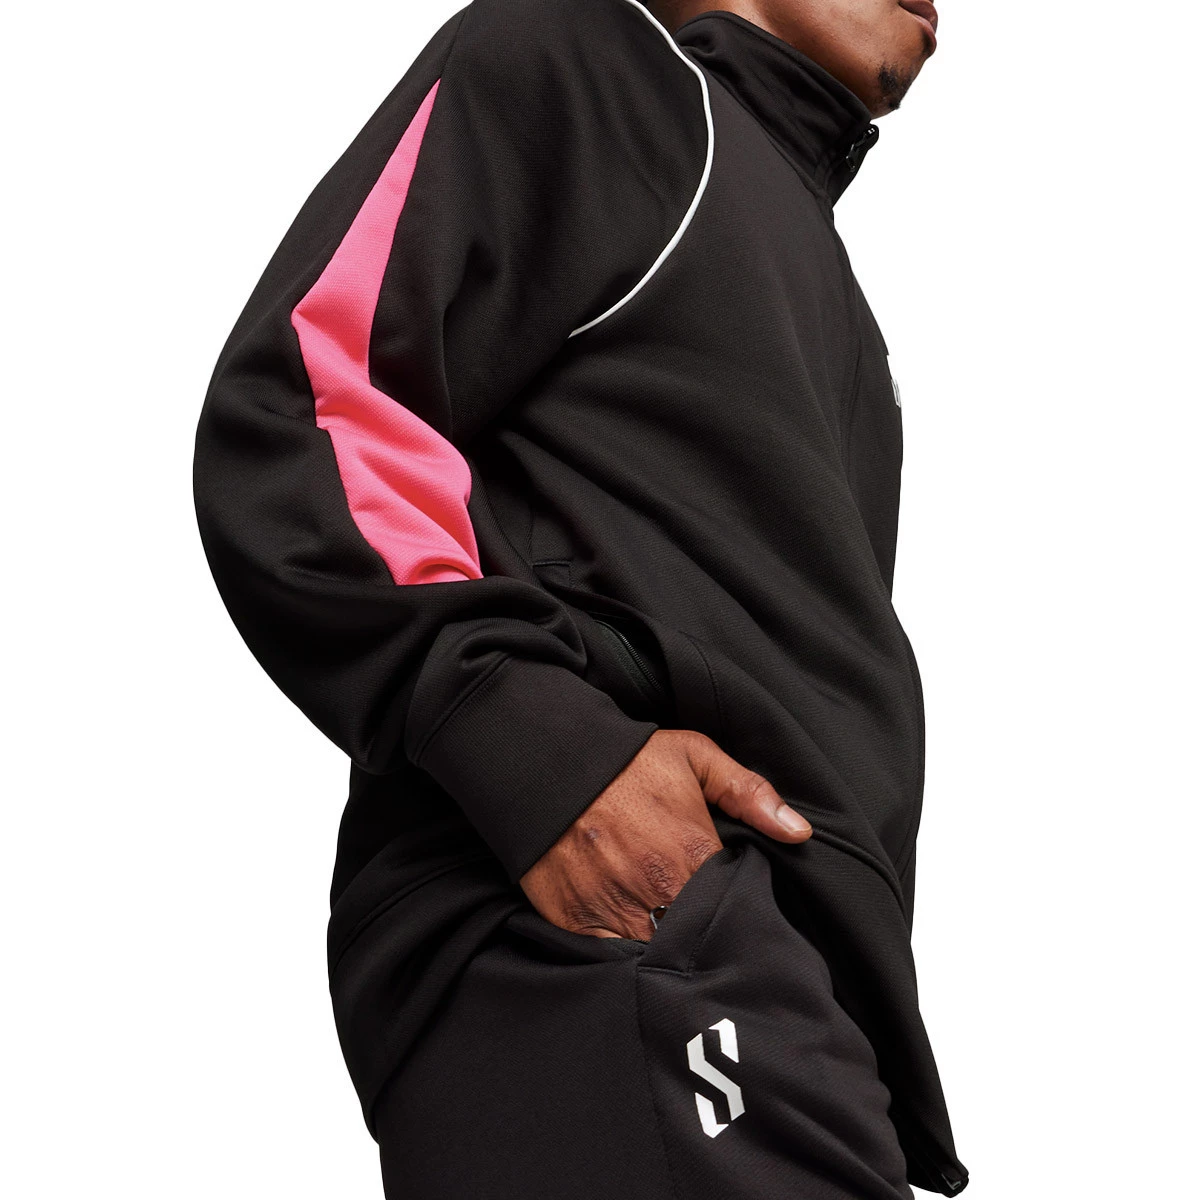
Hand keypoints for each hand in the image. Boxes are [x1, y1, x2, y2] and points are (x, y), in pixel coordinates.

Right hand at [518, 729, 811, 940]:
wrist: (549, 762)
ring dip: (668, 955)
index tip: (732, 905)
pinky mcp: (578, 923)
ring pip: (657, 954)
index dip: (737, 907)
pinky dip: (623, 960)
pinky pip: (611, 958)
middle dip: (706, 936)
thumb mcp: (695, 755)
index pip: (734, 902)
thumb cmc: (627, 760)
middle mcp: (659, 890)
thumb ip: (750, 793)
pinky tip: (632, 952)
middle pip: (699, 935)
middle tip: (706, 932)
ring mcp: (617, 910)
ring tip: (676, 950)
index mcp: (695, 853)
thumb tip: (800, 833)